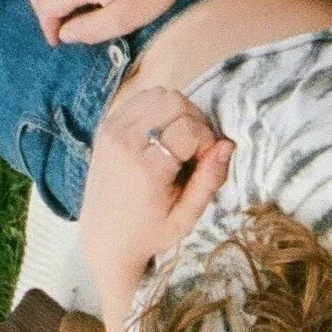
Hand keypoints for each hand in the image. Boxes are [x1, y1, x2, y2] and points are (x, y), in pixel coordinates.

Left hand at [77, 84, 234, 302]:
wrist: (104, 237)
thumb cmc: (150, 233)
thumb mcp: (186, 219)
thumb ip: (209, 180)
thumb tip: (227, 145)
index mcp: (146, 168)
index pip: (189, 127)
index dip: (206, 141)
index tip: (202, 163)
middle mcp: (125, 141)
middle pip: (175, 101)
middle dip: (195, 122)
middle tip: (193, 150)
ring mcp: (111, 129)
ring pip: (159, 94)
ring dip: (177, 114)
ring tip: (178, 142)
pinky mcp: (106, 124)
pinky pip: (142, 98)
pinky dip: (158, 111)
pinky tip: (160, 137)